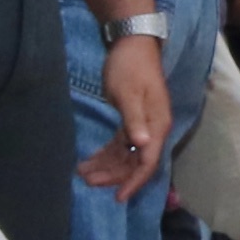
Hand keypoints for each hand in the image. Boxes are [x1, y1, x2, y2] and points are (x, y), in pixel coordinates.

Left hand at [84, 28, 172, 195]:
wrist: (131, 43)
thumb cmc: (129, 67)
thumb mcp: (128, 93)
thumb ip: (134, 120)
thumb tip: (143, 146)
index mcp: (156, 125)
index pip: (148, 162)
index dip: (134, 181)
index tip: (118, 197)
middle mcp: (153, 130)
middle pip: (135, 162)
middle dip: (113, 175)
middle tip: (87, 180)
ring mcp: (142, 126)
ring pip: (126, 156)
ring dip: (106, 166)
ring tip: (82, 173)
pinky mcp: (132, 121)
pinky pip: (120, 145)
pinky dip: (106, 154)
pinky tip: (89, 160)